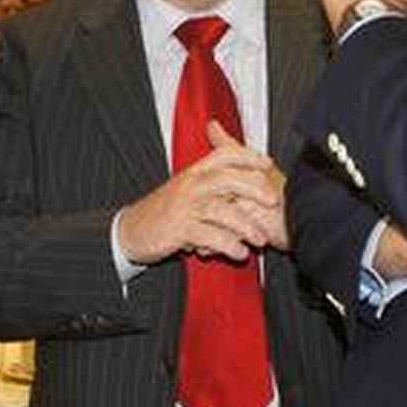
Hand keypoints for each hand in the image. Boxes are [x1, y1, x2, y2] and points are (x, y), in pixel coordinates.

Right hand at [117, 128, 281, 263]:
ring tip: (260, 239)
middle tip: (273, 200)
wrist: (132, 229)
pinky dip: (228, 245)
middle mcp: (192, 184)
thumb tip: (243, 173)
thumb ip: (215, 179)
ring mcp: (185, 207)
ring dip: (245, 225)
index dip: (248, 156)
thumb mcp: (189, 188)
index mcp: (196, 172)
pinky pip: (209, 235)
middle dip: (254, 187)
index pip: (224, 154)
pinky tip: (239, 252)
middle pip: (228, 178)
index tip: (268, 163)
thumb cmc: (166, 210)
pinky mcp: (179, 229)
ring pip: (221, 210)